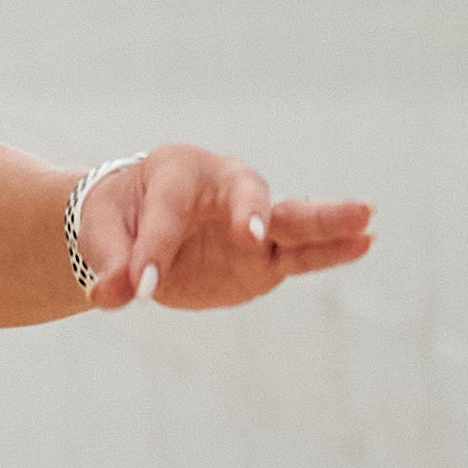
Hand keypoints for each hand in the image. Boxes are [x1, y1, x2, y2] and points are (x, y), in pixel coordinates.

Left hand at [77, 148, 371, 310]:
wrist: (135, 222)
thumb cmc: (118, 217)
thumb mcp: (102, 235)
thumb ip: (109, 263)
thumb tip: (108, 296)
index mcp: (175, 171)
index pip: (167, 212)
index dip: (151, 250)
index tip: (138, 287)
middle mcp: (222, 185)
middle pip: (245, 193)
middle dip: (249, 212)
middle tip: (251, 234)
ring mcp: (250, 220)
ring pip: (289, 218)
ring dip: (324, 220)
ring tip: (364, 216)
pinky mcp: (264, 255)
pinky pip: (301, 253)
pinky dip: (331, 250)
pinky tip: (365, 242)